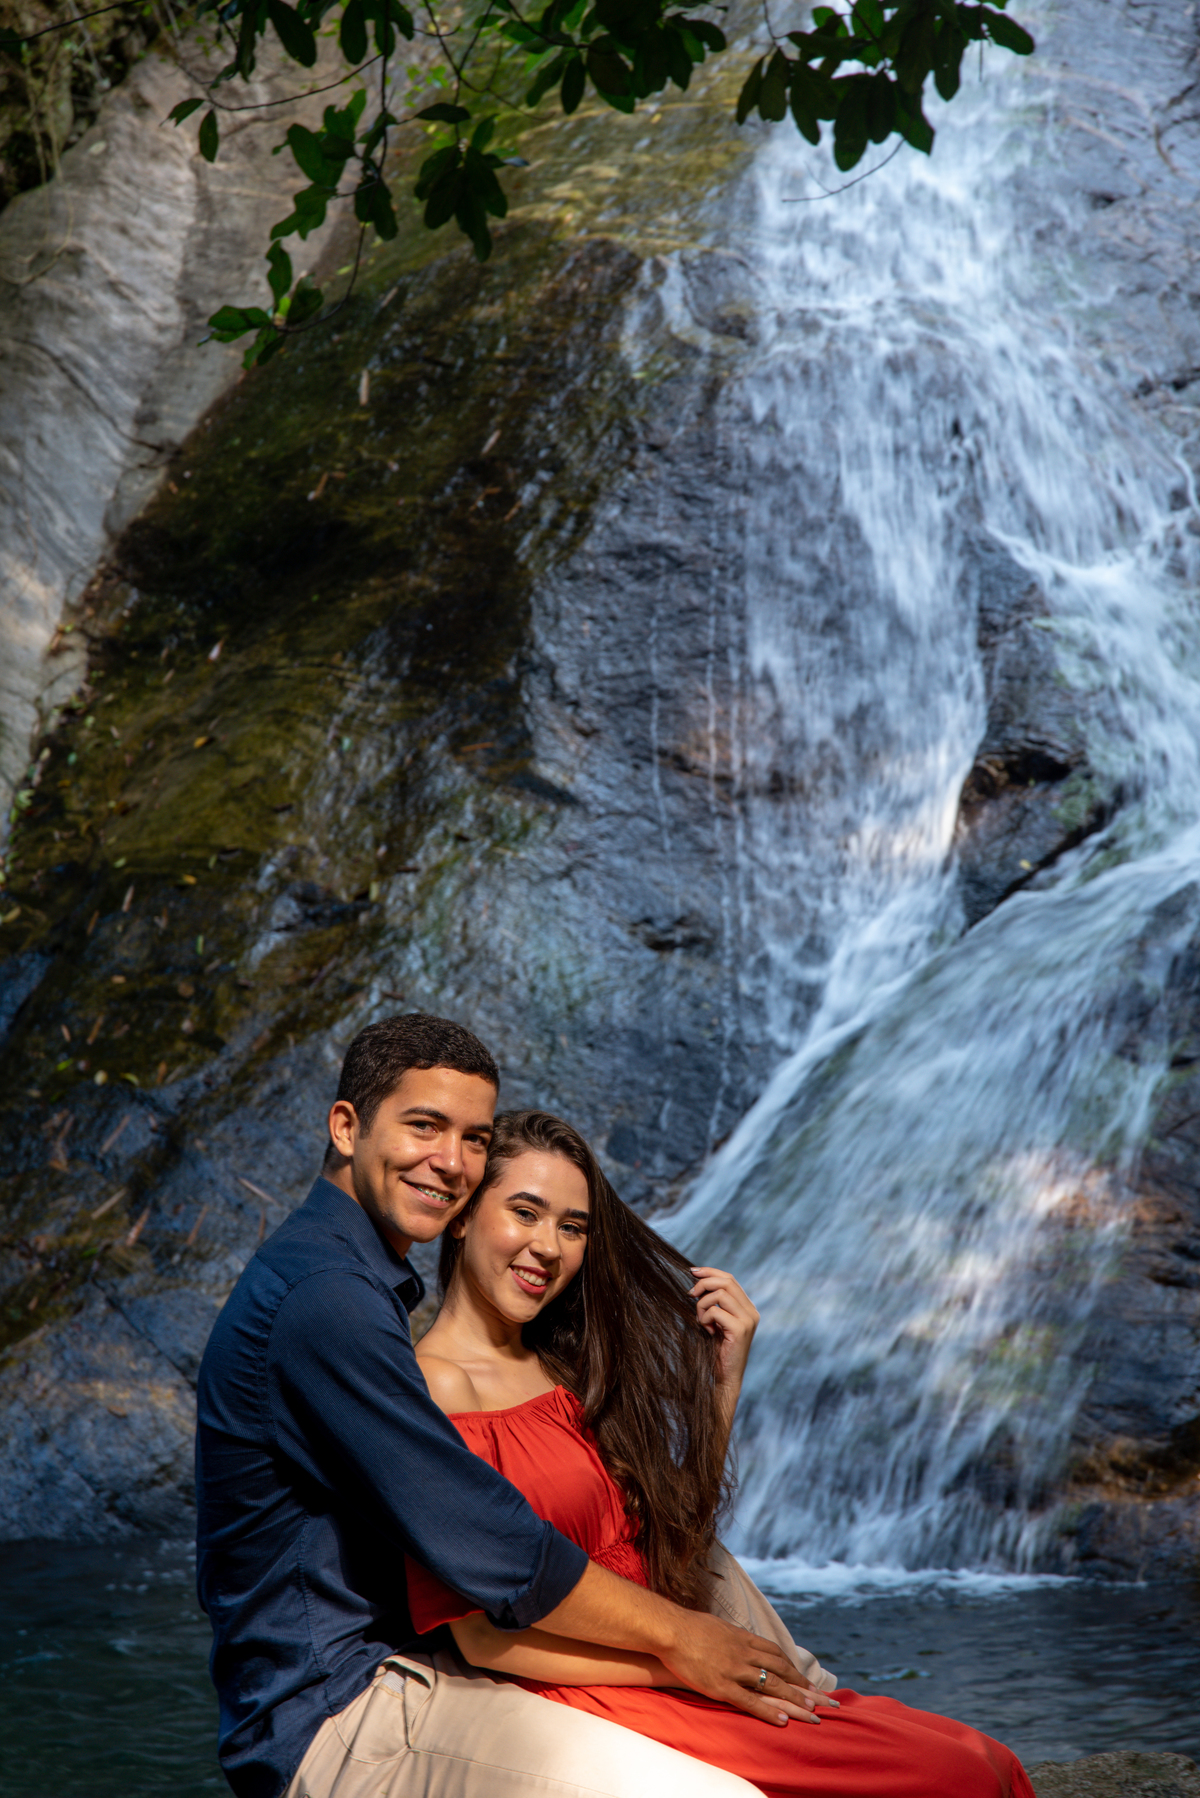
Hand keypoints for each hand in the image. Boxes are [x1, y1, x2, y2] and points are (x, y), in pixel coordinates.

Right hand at [657, 1610, 825, 1726]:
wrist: (671, 1630)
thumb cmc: (689, 1627)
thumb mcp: (717, 1626)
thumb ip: (731, 1635)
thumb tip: (738, 1638)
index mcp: (742, 1637)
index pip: (774, 1652)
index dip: (791, 1666)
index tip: (803, 1677)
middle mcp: (744, 1653)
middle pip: (780, 1668)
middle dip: (800, 1683)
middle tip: (819, 1696)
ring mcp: (734, 1670)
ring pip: (771, 1684)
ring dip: (793, 1698)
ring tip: (811, 1710)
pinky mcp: (722, 1686)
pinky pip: (750, 1701)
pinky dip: (768, 1711)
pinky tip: (782, 1720)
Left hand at [690, 1266, 757, 1414]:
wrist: (726, 1378)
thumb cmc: (717, 1350)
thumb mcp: (716, 1322)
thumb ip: (715, 1303)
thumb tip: (698, 1279)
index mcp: (747, 1308)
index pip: (730, 1279)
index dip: (710, 1272)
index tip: (692, 1272)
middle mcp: (751, 1312)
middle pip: (726, 1282)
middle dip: (704, 1283)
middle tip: (689, 1294)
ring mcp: (747, 1320)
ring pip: (719, 1294)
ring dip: (702, 1304)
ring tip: (700, 1320)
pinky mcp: (739, 1330)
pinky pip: (715, 1311)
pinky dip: (704, 1317)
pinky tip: (706, 1330)